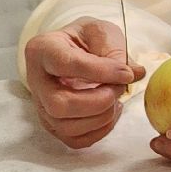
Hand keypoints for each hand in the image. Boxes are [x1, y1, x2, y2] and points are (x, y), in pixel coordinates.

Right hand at [23, 18, 144, 149]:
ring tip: (116, 98)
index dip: (101, 72)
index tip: (126, 74)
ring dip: (102, 116)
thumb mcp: (101, 31)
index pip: (66, 65)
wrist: (74, 50)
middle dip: (99, 101)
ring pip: (67, 126)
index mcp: (43, 49)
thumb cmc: (86, 39)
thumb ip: (116, 51)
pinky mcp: (53, 124)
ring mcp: (41, 106)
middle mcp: (36, 81)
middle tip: (119, 88)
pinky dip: (100, 130)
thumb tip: (134, 74)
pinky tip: (110, 112)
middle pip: (60, 105)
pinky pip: (75, 140)